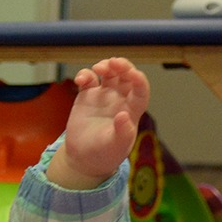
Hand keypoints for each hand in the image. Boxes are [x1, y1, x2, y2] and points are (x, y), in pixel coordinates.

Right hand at [48, 57, 150, 189]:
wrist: (84, 158)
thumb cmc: (104, 155)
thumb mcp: (115, 147)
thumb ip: (122, 133)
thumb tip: (124, 115)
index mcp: (132, 110)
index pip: (141, 90)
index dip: (139, 80)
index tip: (133, 74)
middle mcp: (120, 99)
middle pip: (126, 76)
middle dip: (122, 66)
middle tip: (113, 63)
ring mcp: (104, 96)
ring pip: (109, 73)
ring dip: (105, 66)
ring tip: (98, 69)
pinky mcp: (87, 96)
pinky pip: (88, 80)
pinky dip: (84, 75)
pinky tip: (80, 80)